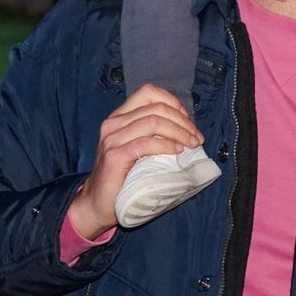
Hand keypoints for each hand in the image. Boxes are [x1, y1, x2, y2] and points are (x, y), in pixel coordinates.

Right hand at [67, 83, 204, 238]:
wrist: (97, 203)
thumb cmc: (123, 177)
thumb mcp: (137, 148)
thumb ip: (153, 134)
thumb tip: (188, 130)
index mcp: (119, 116)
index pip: (148, 92)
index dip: (173, 102)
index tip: (188, 120)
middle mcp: (113, 123)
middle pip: (156, 108)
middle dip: (183, 121)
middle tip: (197, 138)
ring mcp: (112, 139)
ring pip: (153, 122)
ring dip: (179, 132)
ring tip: (192, 145)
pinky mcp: (114, 156)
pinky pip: (146, 143)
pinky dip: (167, 145)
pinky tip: (177, 152)